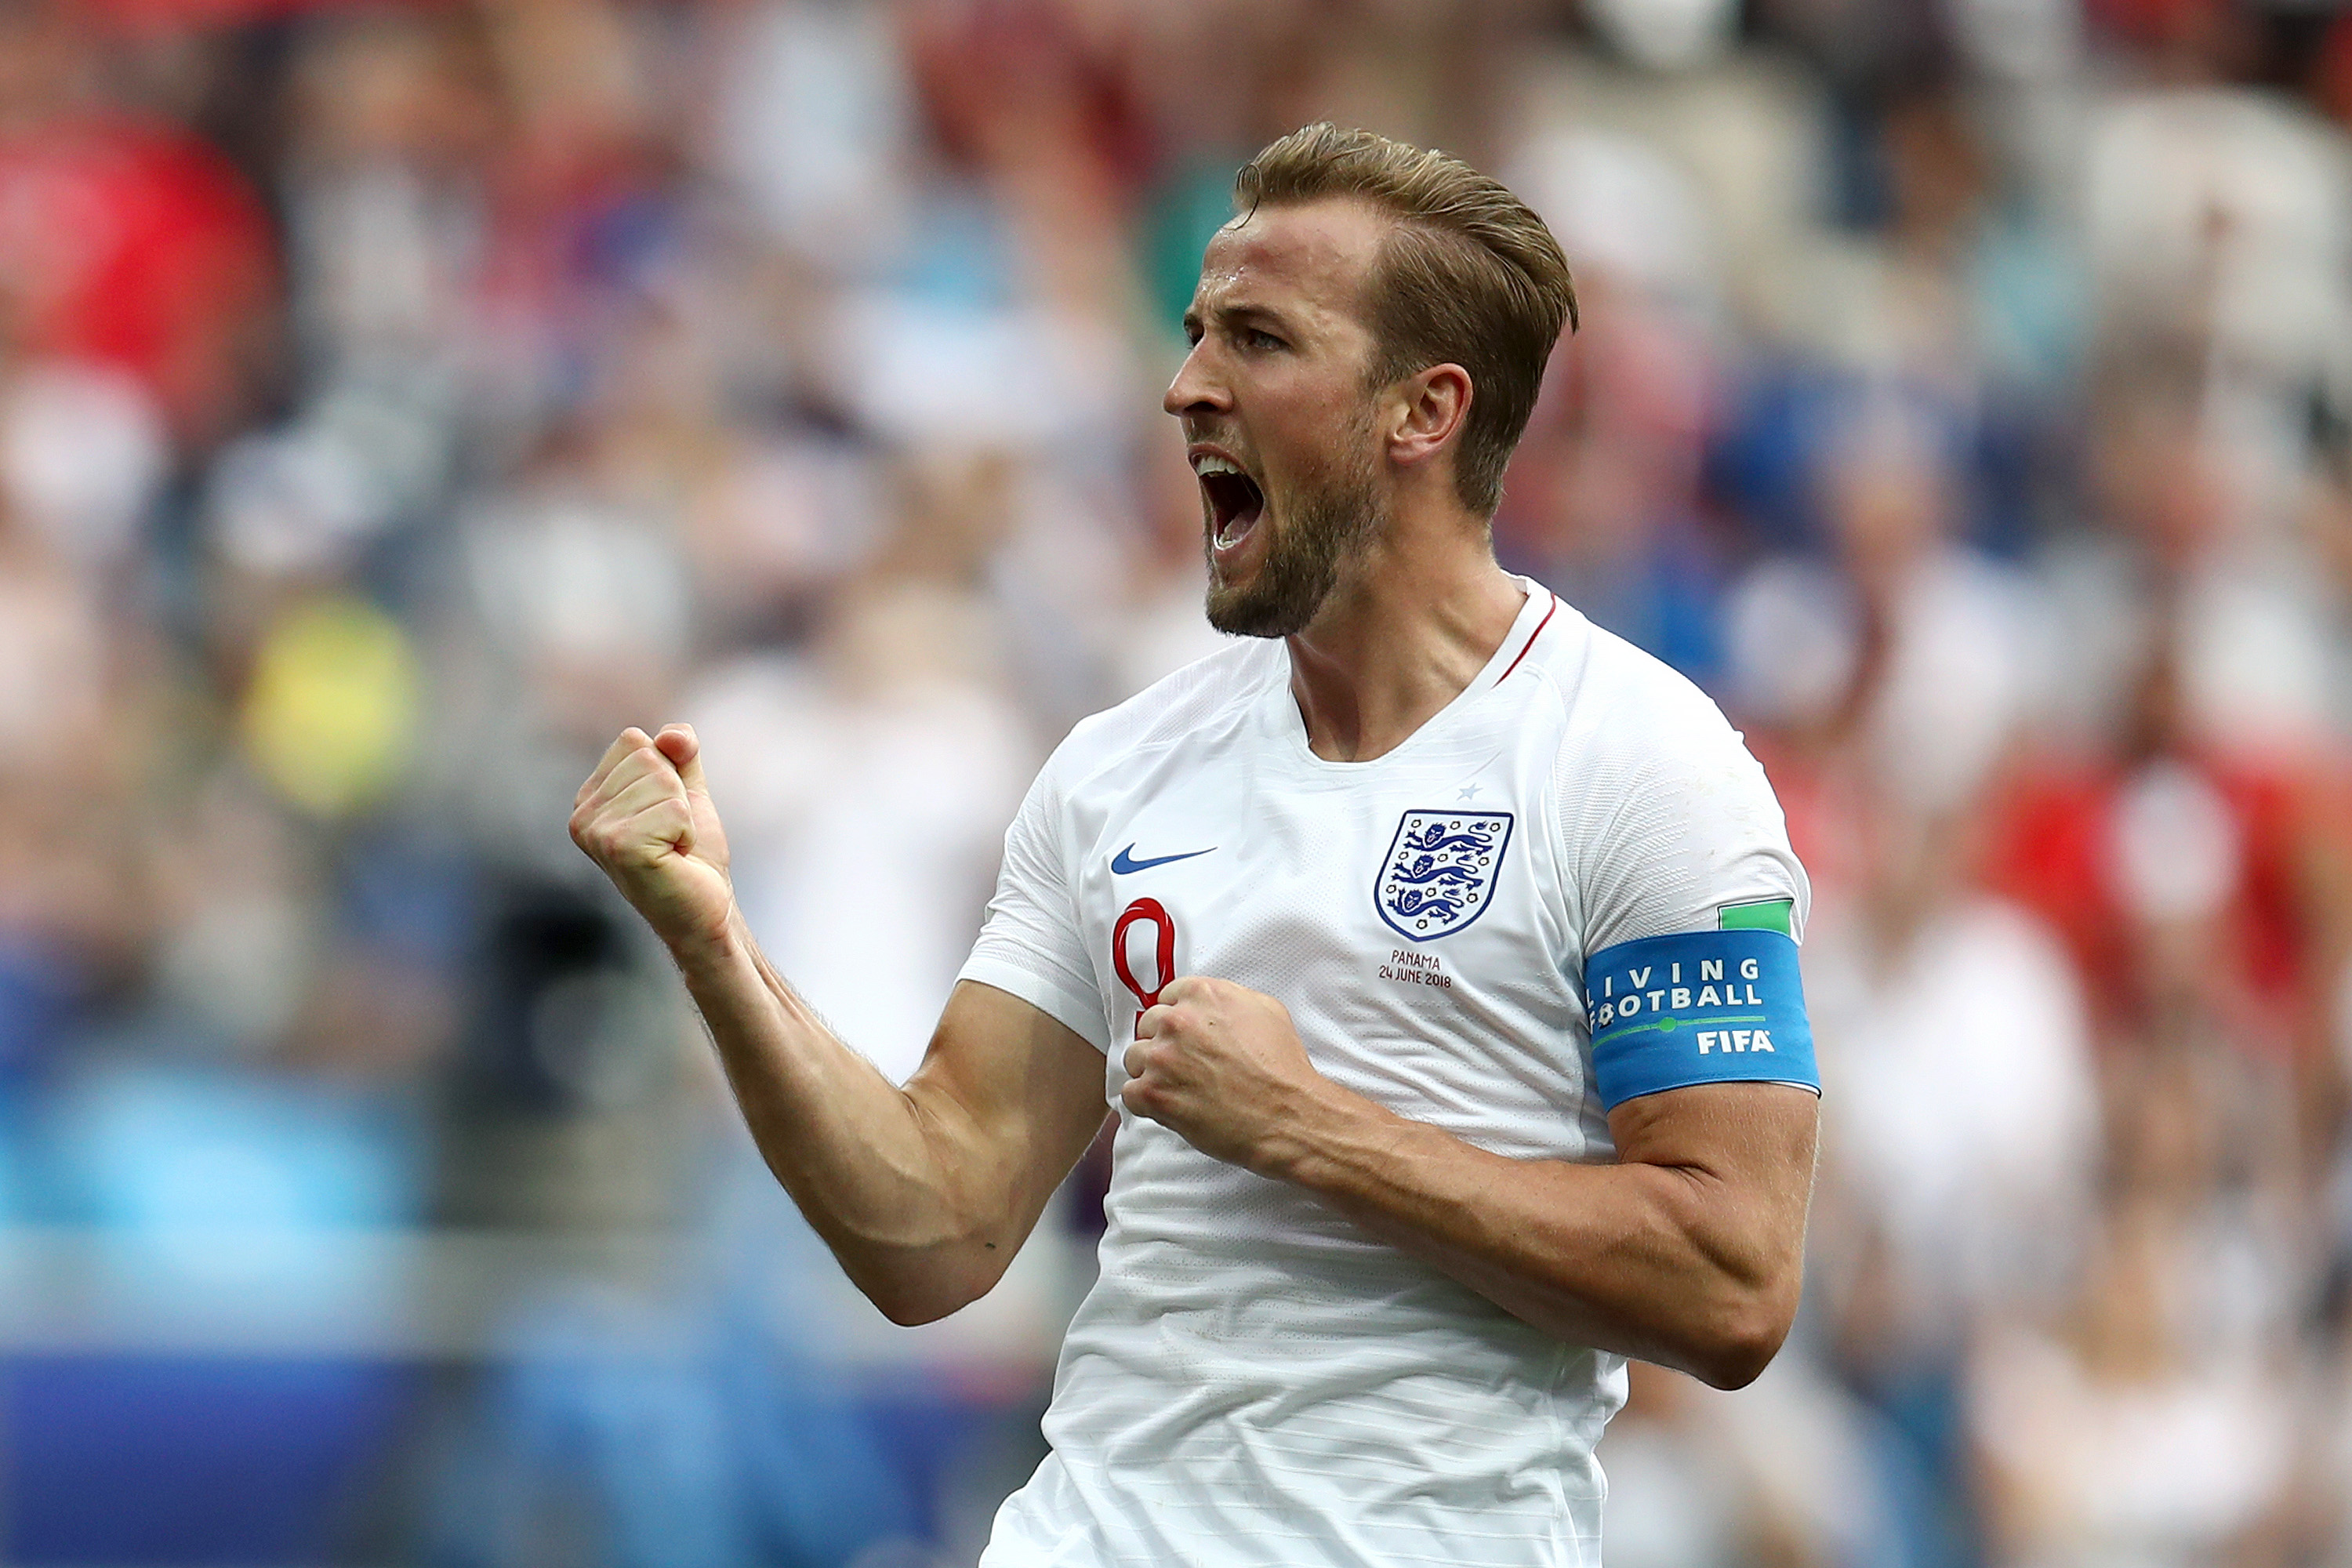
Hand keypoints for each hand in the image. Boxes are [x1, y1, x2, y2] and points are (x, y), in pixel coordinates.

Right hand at [570, 724, 734, 951]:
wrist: (704, 909)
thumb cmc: (691, 855)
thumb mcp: (686, 792)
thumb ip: (679, 754)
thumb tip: (672, 735)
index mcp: (590, 797)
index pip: (634, 741)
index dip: (667, 771)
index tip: (666, 813)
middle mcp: (582, 814)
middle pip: (648, 758)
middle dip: (676, 793)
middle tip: (671, 834)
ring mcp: (596, 831)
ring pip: (662, 781)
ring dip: (682, 815)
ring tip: (672, 847)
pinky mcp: (619, 847)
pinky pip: (673, 809)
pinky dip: (686, 831)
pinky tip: (673, 857)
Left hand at [1121, 976, 1332, 1172]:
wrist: (1287, 1115)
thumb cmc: (1282, 1067)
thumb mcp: (1267, 1010)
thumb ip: (1231, 999)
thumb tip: (1211, 1006)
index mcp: (1203, 994)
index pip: (1167, 997)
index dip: (1177, 1019)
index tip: (1186, 1036)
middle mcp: (1177, 1020)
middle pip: (1148, 1026)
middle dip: (1163, 1044)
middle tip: (1184, 1065)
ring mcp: (1162, 1057)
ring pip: (1134, 1058)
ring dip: (1151, 1072)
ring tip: (1177, 1088)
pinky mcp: (1154, 1094)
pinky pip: (1129, 1093)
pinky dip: (1144, 1102)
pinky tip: (1168, 1107)